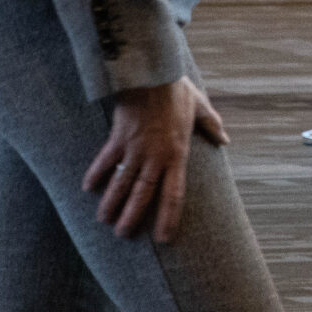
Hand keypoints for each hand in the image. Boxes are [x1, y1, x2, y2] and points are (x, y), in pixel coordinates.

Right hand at [83, 76, 226, 242]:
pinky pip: (105, 161)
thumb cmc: (176, 90)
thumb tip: (225, 139)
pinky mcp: (118, 138)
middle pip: (143, 195)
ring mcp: (135, 149)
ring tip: (103, 220)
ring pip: (121, 183)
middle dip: (132, 217)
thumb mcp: (200, 107)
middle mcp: (155, 157)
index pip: (173, 193)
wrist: (152, 73)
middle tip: (123, 235)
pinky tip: (87, 188)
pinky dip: (95, 174)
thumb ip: (212, 125)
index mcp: (177, 154)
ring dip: (111, 203)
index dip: (168, 217)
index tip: (164, 238)